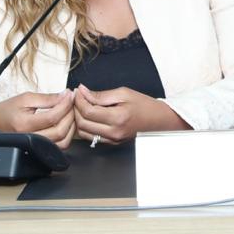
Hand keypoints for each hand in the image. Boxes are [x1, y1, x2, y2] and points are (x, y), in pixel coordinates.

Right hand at [0, 89, 75, 148]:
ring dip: (71, 125)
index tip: (70, 94)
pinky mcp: (41, 149)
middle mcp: (30, 138)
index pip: (52, 116)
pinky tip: (66, 122)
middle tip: (72, 101)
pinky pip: (60, 145)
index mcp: (24, 124)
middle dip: (70, 114)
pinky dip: (67, 134)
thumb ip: (47, 98)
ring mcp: (36, 146)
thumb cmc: (7, 110)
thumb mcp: (25, 98)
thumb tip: (65, 95)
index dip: (65, 104)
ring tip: (70, 111)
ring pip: (63, 141)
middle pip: (60, 130)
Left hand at [73, 84, 187, 144]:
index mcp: (118, 117)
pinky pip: (90, 137)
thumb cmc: (144, 105)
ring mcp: (112, 140)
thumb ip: (102, 95)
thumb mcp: (124, 93)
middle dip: (76, 108)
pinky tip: (88, 116)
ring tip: (82, 105)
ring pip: (83, 132)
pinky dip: (85, 126)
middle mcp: (113, 132)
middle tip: (78, 96)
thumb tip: (84, 92)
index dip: (79, 99)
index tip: (78, 90)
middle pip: (83, 122)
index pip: (88, 110)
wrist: (158, 120)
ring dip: (79, 118)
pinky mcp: (111, 143)